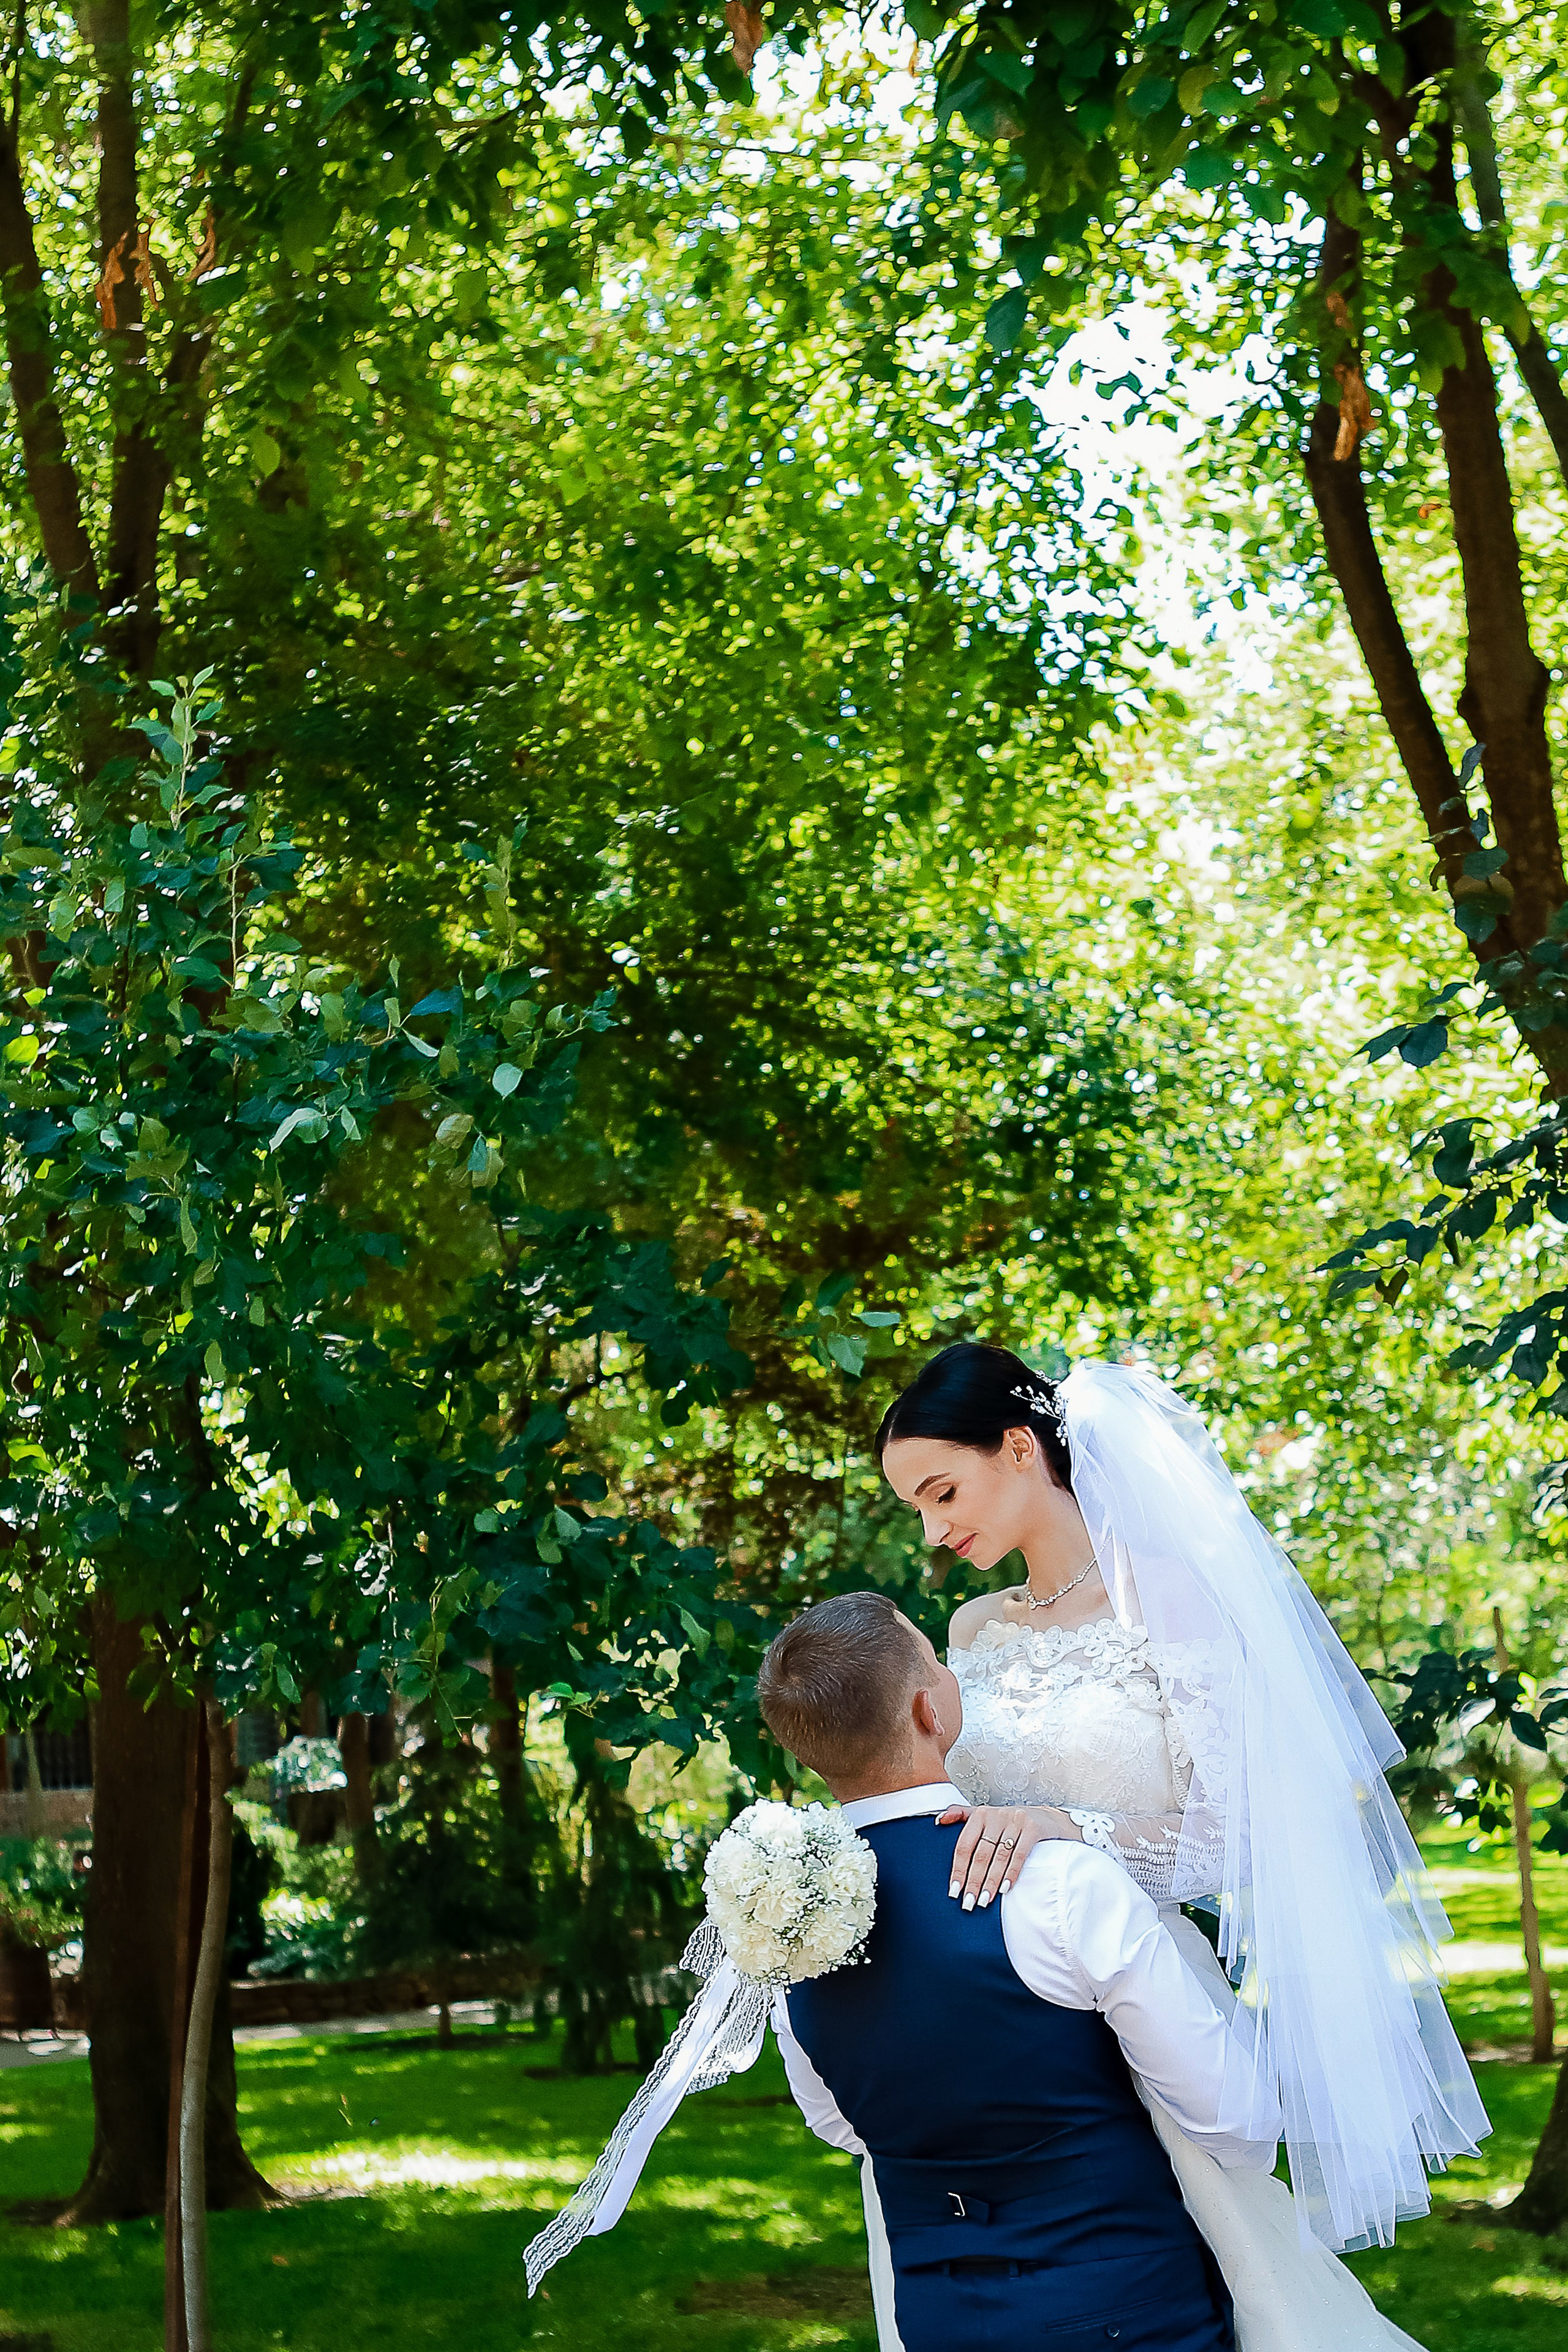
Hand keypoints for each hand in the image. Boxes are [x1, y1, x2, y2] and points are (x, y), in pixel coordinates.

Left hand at [936, 1804, 1077, 1908]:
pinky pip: (1019, 1855)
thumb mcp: (986, 1815)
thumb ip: (962, 1815)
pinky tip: (1004, 1889)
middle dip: (974, 1881)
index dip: (958, 1869)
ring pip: (999, 1856)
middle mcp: (997, 1816)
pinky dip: (1011, 1873)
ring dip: (991, 1881)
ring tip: (984, 1901)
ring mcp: (1016, 1821)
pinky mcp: (1033, 1828)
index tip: (954, 1891)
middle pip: (981, 1854)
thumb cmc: (1010, 1821)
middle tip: (968, 1903)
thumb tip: (938, 1821)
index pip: (964, 1845)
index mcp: (981, 1814)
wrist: (1046, 1817)